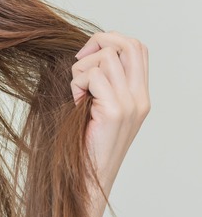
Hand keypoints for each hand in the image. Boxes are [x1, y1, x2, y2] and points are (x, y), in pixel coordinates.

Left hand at [71, 31, 149, 204]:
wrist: (87, 178)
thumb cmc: (84, 142)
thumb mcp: (98, 107)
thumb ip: (103, 83)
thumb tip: (89, 53)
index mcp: (139, 95)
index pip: (138, 48)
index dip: (111, 39)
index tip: (87, 54)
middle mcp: (140, 98)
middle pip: (128, 44)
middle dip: (98, 41)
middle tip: (79, 61)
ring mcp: (130, 104)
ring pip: (106, 57)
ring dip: (82, 68)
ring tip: (78, 92)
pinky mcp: (114, 111)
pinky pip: (94, 76)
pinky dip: (77, 83)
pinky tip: (76, 102)